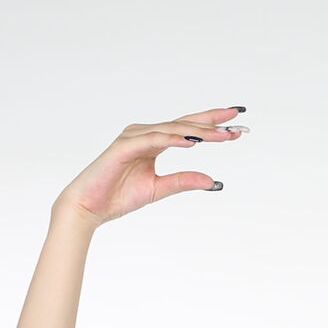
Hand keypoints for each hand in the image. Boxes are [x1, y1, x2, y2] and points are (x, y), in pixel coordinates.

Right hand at [54, 106, 247, 224]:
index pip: (188, 129)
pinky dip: (173, 138)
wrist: (89, 207)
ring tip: (223, 134)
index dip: (213, 125)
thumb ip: (184, 181)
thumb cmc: (118, 196)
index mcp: (154, 141)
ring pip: (172, 129)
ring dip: (199, 131)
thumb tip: (213, 181)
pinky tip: (193, 142)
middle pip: (185, 123)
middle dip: (213, 121)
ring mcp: (134, 137)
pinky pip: (153, 140)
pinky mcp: (124, 147)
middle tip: (238, 120)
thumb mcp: (159, 189)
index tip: (238, 126)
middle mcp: (145, 134)